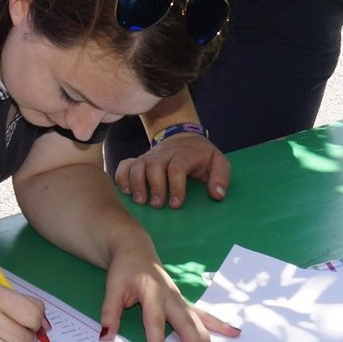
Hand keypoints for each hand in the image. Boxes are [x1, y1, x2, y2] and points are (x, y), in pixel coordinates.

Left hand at [97, 243, 237, 341]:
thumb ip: (109, 312)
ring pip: (197, 319)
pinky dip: (217, 324)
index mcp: (152, 292)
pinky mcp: (182, 301)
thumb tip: (106, 337)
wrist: (135, 249)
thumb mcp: (112, 287)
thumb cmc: (124, 269)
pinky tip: (233, 332)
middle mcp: (170, 296)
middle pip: (184, 322)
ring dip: (209, 338)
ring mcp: (179, 298)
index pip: (154, 321)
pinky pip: (201, 314)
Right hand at [113, 132, 229, 207]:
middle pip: (154, 166)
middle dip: (154, 186)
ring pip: (137, 166)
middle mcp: (164, 154)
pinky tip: (125, 191)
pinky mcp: (139, 160)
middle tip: (157, 205)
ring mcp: (149, 156)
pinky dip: (121, 176)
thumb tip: (217, 194)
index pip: (177, 167)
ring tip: (141, 201)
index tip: (176, 204)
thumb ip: (220, 177)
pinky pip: (125, 165)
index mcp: (184, 154)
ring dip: (136, 183)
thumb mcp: (217, 161)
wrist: (183, 137)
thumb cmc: (200, 155)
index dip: (175, 186)